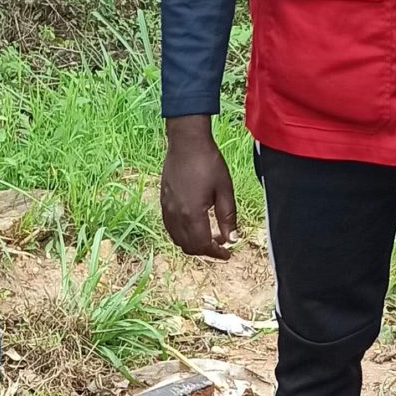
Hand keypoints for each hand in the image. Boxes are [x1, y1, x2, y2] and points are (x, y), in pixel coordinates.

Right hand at [161, 116, 237, 257]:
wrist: (186, 141)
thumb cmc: (208, 162)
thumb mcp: (225, 190)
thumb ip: (228, 217)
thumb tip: (232, 239)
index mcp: (193, 214)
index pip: (203, 245)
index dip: (216, 253)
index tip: (228, 254)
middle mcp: (177, 215)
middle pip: (189, 247)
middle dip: (205, 251)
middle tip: (220, 245)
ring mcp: (167, 209)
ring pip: (178, 240)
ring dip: (193, 243)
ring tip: (208, 236)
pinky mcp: (163, 202)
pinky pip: (171, 228)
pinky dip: (182, 234)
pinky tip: (193, 226)